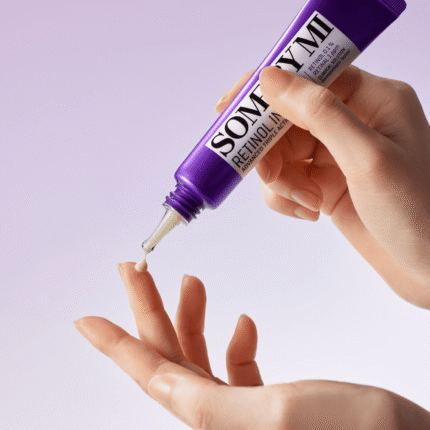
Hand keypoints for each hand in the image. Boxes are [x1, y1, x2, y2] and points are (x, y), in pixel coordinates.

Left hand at [74, 263, 429, 428]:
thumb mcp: (272, 415)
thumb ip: (204, 402)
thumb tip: (153, 378)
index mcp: (210, 420)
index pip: (152, 375)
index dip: (116, 345)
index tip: (86, 319)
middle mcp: (219, 417)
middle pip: (171, 353)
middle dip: (153, 307)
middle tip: (138, 268)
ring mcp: (243, 410)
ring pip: (200, 354)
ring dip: (192, 315)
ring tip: (192, 280)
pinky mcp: (268, 402)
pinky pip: (236, 367)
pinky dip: (234, 338)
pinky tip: (242, 319)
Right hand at [215, 66, 429, 309]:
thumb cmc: (418, 211)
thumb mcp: (367, 158)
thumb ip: (319, 114)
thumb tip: (270, 79)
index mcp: (371, 100)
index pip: (307, 76)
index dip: (265, 89)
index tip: (228, 109)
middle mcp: (352, 122)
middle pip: (286, 119)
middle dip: (271, 150)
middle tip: (268, 174)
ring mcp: (336, 155)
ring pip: (281, 152)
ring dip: (280, 178)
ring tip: (304, 202)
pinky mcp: (325, 183)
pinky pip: (287, 179)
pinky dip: (286, 196)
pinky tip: (309, 211)